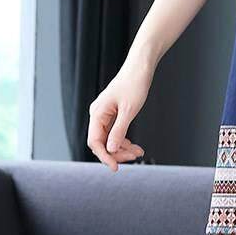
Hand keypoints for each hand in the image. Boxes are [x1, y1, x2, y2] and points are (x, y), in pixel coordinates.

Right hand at [86, 55, 153, 170]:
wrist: (141, 66)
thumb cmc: (135, 83)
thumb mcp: (129, 110)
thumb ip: (119, 131)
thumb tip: (110, 150)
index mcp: (97, 113)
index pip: (95, 142)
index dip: (105, 156)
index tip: (116, 168)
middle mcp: (98, 114)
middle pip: (102, 142)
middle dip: (117, 152)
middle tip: (133, 158)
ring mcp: (105, 113)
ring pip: (109, 138)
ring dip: (122, 147)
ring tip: (138, 153)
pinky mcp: (113, 112)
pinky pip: (114, 131)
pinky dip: (124, 139)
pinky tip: (134, 145)